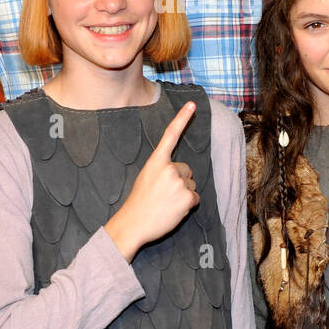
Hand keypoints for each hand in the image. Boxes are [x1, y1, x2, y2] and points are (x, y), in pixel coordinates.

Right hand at [104, 101, 198, 260]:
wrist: (133, 224)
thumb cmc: (138, 203)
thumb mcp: (146, 178)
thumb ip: (162, 170)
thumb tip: (181, 174)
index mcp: (156, 161)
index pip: (170, 135)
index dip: (182, 118)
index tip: (192, 104)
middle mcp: (169, 168)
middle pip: (187, 170)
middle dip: (180, 180)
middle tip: (163, 194)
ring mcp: (179, 183)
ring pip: (191, 185)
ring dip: (183, 194)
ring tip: (166, 203)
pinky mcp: (187, 197)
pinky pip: (195, 198)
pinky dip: (188, 205)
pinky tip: (173, 210)